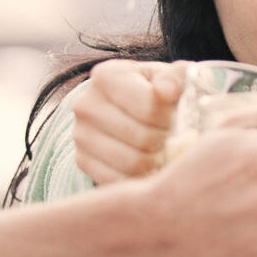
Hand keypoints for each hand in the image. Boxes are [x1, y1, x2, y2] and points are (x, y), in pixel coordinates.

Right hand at [71, 60, 188, 183]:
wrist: (135, 110)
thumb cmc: (160, 91)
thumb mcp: (174, 77)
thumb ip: (176, 77)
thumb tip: (165, 91)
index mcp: (107, 76)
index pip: (149, 106)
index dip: (169, 116)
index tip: (173, 115)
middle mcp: (86, 103)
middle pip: (142, 137)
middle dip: (165, 139)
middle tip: (170, 135)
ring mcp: (80, 134)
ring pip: (132, 162)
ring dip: (155, 160)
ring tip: (161, 148)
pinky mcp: (82, 160)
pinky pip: (119, 180)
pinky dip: (139, 177)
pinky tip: (148, 163)